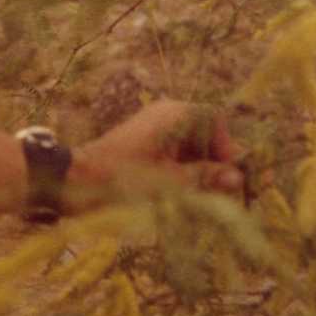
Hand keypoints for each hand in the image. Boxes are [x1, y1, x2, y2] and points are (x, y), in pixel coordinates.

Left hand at [65, 98, 243, 212]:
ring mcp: (154, 130)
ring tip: (199, 200)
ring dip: (198, 173)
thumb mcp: (171, 183)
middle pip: (204, 135)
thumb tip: (238, 177)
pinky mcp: (144, 146)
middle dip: (213, 164)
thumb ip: (206, 178)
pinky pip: (174, 156)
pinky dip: (182, 174)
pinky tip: (182, 197)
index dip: (225, 147)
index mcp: (174, 115)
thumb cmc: (125, 179)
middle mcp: (165, 116)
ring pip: (190, 148)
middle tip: (216, 194)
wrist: (77, 182)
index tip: (226, 175)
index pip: (214, 120)